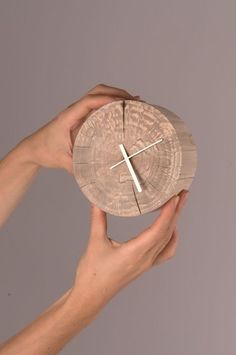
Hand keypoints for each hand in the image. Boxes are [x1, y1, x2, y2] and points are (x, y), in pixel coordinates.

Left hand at [19, 84, 140, 173]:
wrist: (33, 148)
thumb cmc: (44, 151)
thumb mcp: (62, 161)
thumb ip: (77, 167)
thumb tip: (96, 175)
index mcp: (68, 117)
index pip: (89, 102)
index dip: (107, 100)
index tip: (123, 103)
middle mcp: (74, 111)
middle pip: (97, 91)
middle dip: (117, 93)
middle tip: (134, 101)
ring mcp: (78, 113)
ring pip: (98, 94)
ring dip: (115, 95)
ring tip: (133, 102)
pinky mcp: (81, 117)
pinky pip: (97, 104)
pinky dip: (111, 102)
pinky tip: (122, 109)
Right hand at [67, 190, 188, 320]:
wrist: (91, 296)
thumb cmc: (92, 273)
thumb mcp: (95, 243)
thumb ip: (98, 219)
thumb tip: (97, 200)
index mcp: (135, 253)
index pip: (159, 229)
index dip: (168, 212)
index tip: (174, 196)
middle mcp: (146, 259)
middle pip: (168, 232)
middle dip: (177, 211)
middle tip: (183, 193)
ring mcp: (147, 263)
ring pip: (168, 240)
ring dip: (175, 222)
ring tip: (178, 206)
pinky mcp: (144, 266)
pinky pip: (165, 252)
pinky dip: (172, 238)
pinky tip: (170, 230)